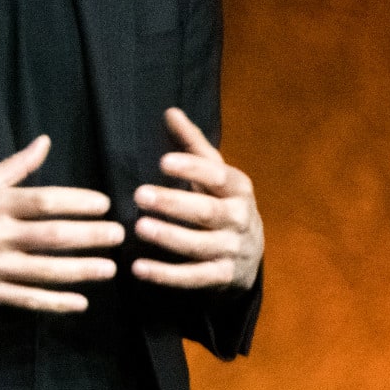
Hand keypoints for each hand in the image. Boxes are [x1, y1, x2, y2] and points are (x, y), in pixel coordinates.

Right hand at [0, 135, 124, 312]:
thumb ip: (15, 167)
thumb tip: (45, 141)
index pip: (44, 201)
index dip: (78, 202)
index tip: (104, 203)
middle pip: (51, 237)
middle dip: (90, 236)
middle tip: (119, 235)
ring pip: (44, 271)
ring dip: (81, 271)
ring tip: (110, 268)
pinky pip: (26, 299)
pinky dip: (55, 302)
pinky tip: (80, 302)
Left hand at [131, 108, 262, 290]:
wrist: (251, 253)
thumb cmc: (223, 202)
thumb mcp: (215, 174)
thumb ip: (192, 144)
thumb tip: (169, 111)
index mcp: (238, 188)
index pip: (217, 175)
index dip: (192, 168)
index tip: (163, 162)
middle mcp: (240, 219)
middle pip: (207, 212)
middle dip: (174, 204)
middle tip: (140, 195)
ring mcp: (233, 250)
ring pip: (200, 246)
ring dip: (169, 238)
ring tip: (139, 227)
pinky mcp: (223, 278)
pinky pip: (193, 278)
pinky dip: (166, 275)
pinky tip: (139, 268)